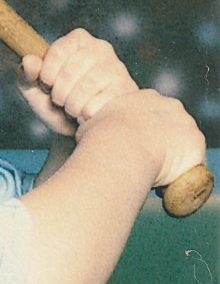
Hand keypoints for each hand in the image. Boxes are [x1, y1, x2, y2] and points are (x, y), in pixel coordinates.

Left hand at [17, 28, 138, 134]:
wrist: (82, 130)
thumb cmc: (56, 105)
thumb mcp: (34, 89)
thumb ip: (26, 74)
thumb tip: (29, 61)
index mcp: (77, 40)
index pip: (59, 51)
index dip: (47, 73)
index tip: (45, 84)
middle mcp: (101, 48)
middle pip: (71, 71)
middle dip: (59, 93)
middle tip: (60, 101)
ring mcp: (116, 68)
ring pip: (86, 88)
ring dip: (72, 106)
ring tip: (73, 109)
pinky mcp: (126, 90)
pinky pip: (100, 103)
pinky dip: (87, 115)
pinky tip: (87, 115)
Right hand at [77, 88, 206, 188]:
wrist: (121, 146)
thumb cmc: (101, 137)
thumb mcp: (92, 125)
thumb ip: (98, 127)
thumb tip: (86, 134)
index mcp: (145, 97)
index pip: (153, 115)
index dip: (146, 134)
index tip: (137, 149)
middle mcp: (170, 105)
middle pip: (173, 128)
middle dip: (164, 146)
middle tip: (149, 166)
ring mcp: (186, 123)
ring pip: (184, 147)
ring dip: (174, 162)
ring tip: (156, 178)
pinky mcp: (196, 144)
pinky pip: (194, 165)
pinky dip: (183, 177)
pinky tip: (167, 185)